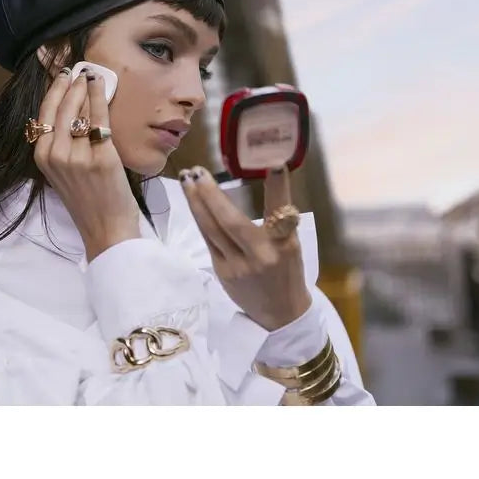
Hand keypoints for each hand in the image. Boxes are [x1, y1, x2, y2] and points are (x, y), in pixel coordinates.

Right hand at [32, 68, 140, 260]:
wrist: (106, 229)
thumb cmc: (88, 200)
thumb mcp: (63, 171)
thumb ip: (61, 144)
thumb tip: (71, 108)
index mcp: (42, 158)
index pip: (44, 114)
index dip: (52, 90)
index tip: (60, 75)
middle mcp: (55, 155)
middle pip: (60, 108)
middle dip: (68, 84)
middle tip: (76, 68)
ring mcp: (77, 157)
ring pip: (79, 111)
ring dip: (84, 88)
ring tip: (90, 75)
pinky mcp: (101, 158)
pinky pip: (100, 120)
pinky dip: (100, 98)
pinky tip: (102, 86)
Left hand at [178, 165, 311, 330]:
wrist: (281, 314)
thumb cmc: (287, 271)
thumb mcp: (292, 243)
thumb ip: (279, 215)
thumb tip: (271, 171)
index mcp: (284, 246)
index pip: (281, 213)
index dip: (278, 189)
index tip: (274, 164)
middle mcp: (261, 256)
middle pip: (231, 222)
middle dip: (211, 194)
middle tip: (198, 171)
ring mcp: (237, 266)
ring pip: (211, 230)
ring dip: (196, 203)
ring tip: (187, 179)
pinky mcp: (222, 272)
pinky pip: (208, 240)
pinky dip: (200, 218)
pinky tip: (193, 201)